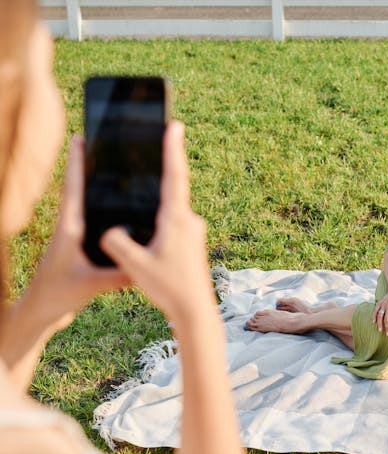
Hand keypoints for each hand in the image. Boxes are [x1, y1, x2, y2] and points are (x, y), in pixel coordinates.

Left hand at [17, 136, 129, 331]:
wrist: (41, 313)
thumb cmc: (57, 296)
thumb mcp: (90, 286)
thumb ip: (117, 275)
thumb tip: (146, 264)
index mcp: (69, 230)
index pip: (73, 190)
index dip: (77, 163)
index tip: (79, 138)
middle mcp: (70, 229)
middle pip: (78, 190)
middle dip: (85, 166)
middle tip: (95, 142)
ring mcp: (73, 239)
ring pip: (85, 205)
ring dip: (92, 185)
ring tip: (108, 168)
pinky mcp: (79, 250)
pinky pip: (93, 224)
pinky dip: (102, 210)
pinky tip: (118, 211)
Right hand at [100, 122, 215, 330]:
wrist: (195, 310)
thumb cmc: (169, 288)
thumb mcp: (134, 265)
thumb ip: (116, 243)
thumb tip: (109, 232)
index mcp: (176, 219)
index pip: (174, 176)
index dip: (172, 150)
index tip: (174, 126)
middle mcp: (189, 221)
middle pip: (172, 189)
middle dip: (162, 170)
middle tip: (157, 144)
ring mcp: (193, 232)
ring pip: (170, 210)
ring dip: (157, 202)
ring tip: (142, 190)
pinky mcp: (192, 244)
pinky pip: (173, 224)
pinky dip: (159, 220)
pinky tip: (148, 230)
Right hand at [372, 286, 387, 335]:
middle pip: (386, 318)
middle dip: (387, 327)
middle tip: (387, 334)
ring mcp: (383, 304)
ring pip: (380, 315)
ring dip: (379, 323)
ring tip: (380, 330)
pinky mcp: (380, 303)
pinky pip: (375, 310)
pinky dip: (374, 316)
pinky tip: (373, 322)